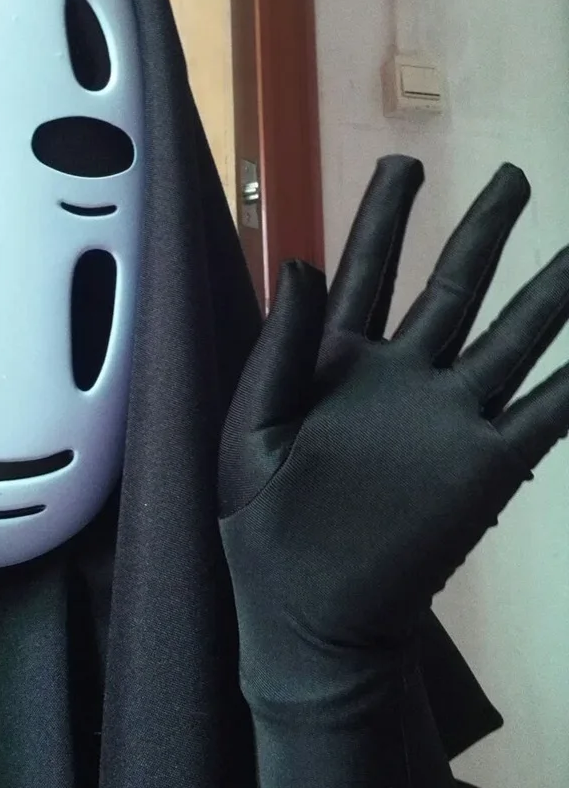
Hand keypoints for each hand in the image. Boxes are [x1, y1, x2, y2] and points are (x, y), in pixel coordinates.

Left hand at [219, 157, 568, 705]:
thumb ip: (278, 350)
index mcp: (334, 363)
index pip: (366, 269)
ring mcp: (448, 418)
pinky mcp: (487, 465)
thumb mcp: (248, 435)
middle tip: (517, 177)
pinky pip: (546, 410)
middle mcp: (401, 377)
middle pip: (451, 285)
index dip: (386, 216)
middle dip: (483, 232)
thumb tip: (302, 261)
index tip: (408, 165)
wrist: (313, 622)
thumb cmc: (264, 533)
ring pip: (509, 334)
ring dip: (549, 291)